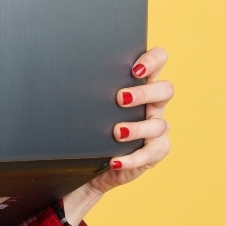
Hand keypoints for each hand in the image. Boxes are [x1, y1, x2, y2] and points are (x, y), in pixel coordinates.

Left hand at [63, 46, 172, 225]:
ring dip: (136, 128)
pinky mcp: (155, 152)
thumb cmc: (90, 127)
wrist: (90, 164)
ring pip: (159, 124)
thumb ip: (86, 88)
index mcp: (141, 84)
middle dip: (144, 92)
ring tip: (116, 132)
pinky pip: (150, 154)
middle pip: (166, 89)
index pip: (158, 61)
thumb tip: (59, 72)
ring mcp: (157, 128)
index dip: (153, 60)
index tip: (135, 69)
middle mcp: (154, 103)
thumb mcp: (88, 104)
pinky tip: (115, 160)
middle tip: (120, 98)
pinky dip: (132, 158)